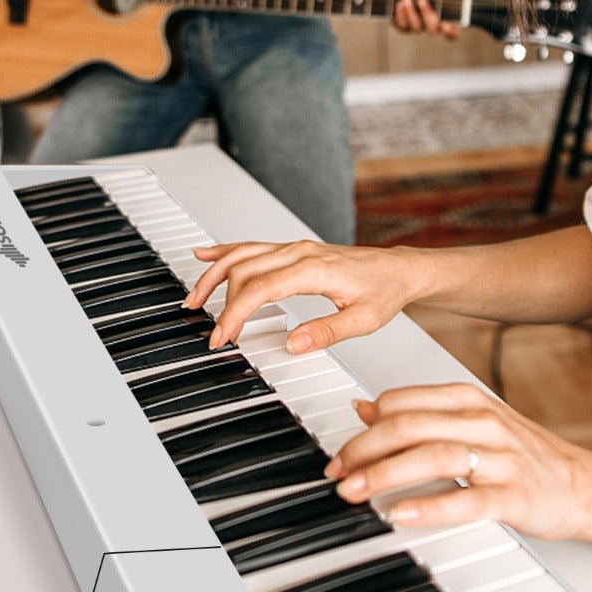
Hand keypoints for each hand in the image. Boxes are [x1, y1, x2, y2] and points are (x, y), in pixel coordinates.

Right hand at [184, 239, 423, 352]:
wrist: (398, 270)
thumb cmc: (384, 291)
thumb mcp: (364, 320)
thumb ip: (327, 332)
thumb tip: (293, 344)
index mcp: (312, 269)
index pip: (260, 289)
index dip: (235, 313)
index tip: (223, 336)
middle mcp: (298, 253)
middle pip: (244, 271)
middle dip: (220, 302)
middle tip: (212, 332)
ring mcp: (294, 248)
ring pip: (242, 255)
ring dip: (214, 275)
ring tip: (193, 298)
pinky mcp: (292, 250)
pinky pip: (252, 247)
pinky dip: (225, 251)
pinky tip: (205, 255)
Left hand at [324, 383, 591, 543]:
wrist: (585, 485)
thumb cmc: (524, 455)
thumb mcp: (470, 422)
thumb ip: (418, 413)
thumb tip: (362, 407)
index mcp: (467, 399)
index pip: (402, 402)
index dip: (363, 427)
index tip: (340, 451)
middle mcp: (482, 421)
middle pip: (410, 426)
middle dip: (365, 450)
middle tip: (337, 473)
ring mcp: (501, 457)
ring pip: (432, 455)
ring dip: (386, 474)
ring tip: (356, 491)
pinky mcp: (515, 495)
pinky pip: (467, 499)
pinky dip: (430, 506)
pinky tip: (402, 513)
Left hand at [390, 0, 472, 38]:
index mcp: (444, 18)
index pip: (452, 33)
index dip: (451, 33)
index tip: (447, 25)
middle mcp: (431, 25)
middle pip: (433, 30)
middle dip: (428, 15)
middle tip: (422, 0)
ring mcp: (416, 27)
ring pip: (417, 27)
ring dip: (412, 13)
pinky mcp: (403, 27)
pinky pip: (403, 26)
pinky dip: (401, 14)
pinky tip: (399, 3)